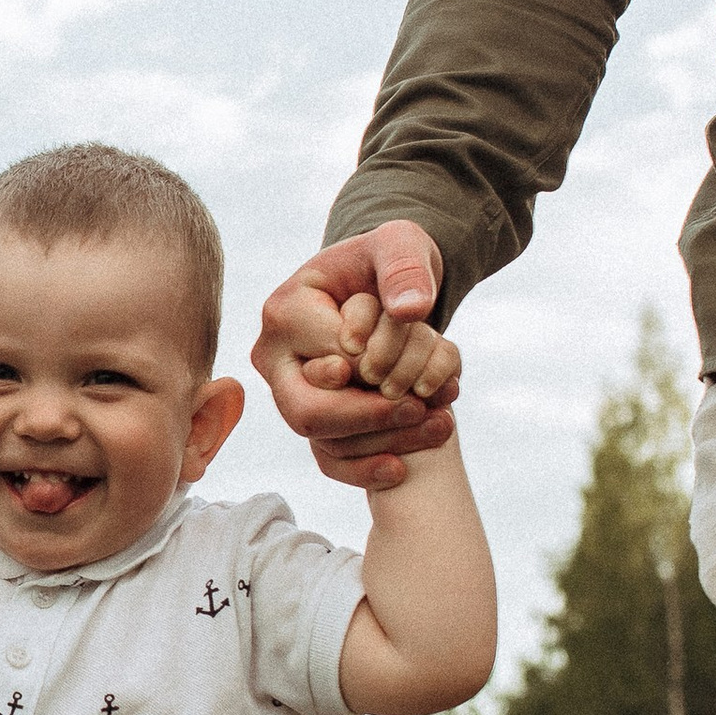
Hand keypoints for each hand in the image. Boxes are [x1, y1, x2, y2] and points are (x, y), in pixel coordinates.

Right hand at [252, 220, 457, 494]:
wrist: (383, 288)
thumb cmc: (386, 263)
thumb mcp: (399, 244)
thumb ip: (404, 266)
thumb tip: (410, 310)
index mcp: (284, 311)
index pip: (330, 357)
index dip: (379, 365)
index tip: (420, 350)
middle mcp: (274, 358)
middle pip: (308, 412)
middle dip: (371, 418)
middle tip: (421, 407)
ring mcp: (289, 394)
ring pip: (324, 442)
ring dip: (385, 441)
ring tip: (440, 423)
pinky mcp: (311, 419)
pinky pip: (329, 460)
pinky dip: (365, 470)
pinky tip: (402, 467)